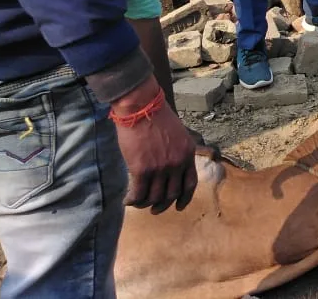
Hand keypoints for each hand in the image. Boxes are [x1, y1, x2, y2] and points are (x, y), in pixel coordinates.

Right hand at [111, 78, 197, 213]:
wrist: (142, 107)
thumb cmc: (158, 117)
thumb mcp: (179, 134)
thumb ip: (178, 151)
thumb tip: (172, 168)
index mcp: (188, 154)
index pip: (190, 183)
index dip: (185, 198)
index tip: (179, 207)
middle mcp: (177, 163)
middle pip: (172, 194)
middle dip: (163, 205)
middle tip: (155, 209)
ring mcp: (160, 168)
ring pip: (155, 197)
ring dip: (146, 204)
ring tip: (139, 204)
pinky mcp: (142, 170)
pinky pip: (138, 194)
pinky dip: (133, 201)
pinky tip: (127, 201)